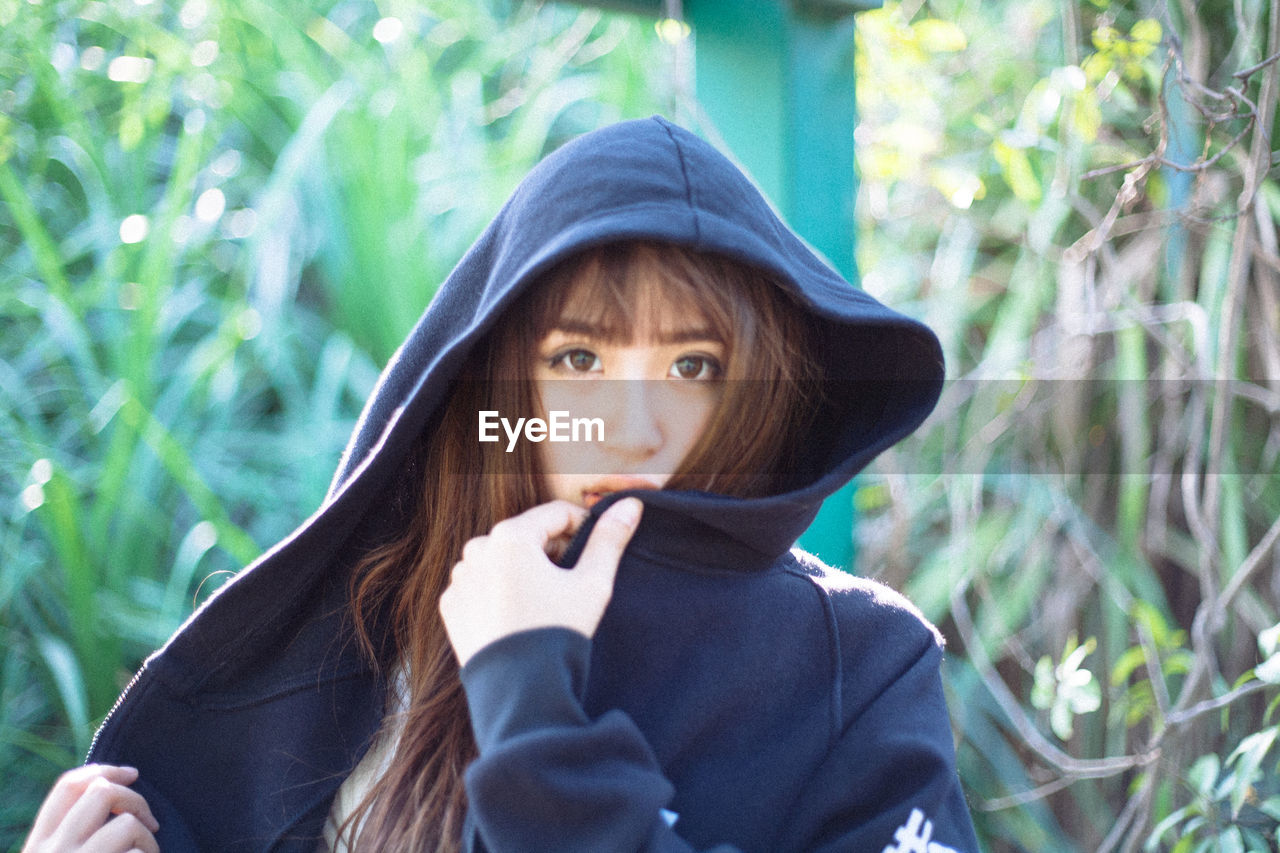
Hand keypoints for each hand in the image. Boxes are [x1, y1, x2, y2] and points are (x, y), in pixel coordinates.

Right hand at [23, 764, 159, 852]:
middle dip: (136, 801)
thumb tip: (109, 791)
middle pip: (101, 793)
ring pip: (127, 824)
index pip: (67, 787)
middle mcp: (50, 852)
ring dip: (148, 839)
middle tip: (152, 823)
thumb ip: (71, 835)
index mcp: (37, 846)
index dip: (105, 770)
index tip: (132, 773)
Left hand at [440, 498, 643, 666]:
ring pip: (503, 560)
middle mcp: (477, 549)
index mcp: (510, 536)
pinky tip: (518, 616)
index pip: (557, 514)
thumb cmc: (557, 632)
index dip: (583, 528)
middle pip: (527, 536)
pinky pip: (481, 586)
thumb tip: (630, 505)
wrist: (519, 691)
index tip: (596, 551)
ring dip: (525, 571)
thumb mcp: (592, 584)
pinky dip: (500, 593)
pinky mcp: (451, 605)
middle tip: (572, 584)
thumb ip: (609, 540)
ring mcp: (460, 579)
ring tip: (544, 603)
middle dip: (552, 552)